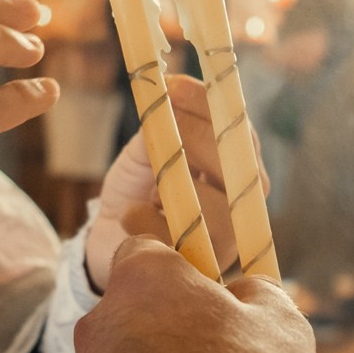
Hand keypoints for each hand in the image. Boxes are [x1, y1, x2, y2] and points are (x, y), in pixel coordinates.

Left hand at [85, 76, 264, 289]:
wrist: (110, 241)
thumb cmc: (135, 191)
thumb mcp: (141, 155)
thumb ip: (156, 131)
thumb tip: (163, 101)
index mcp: (234, 163)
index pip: (237, 128)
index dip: (207, 104)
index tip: (172, 85)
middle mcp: (243, 199)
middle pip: (240, 166)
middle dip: (197, 138)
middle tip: (159, 122)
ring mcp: (229, 237)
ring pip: (219, 209)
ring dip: (173, 188)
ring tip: (147, 191)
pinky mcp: (206, 267)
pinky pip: (183, 241)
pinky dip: (149, 222)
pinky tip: (135, 219)